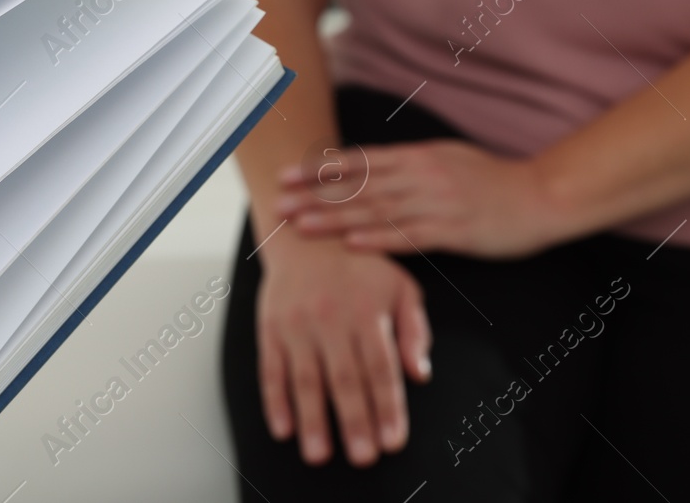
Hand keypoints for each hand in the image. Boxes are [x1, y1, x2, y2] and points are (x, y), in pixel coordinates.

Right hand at [255, 234, 430, 466]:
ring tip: (319, 455)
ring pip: (305, 378)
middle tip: (362, 457)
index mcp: (366, 310)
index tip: (393, 442)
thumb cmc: (361, 266)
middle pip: (344, 378)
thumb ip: (414, 330)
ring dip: (312, 419)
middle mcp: (330, 317)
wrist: (305, 232)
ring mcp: (296, 323)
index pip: (380, 368)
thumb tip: (420, 374)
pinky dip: (274, 401)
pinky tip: (283, 429)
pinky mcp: (270, 327)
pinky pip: (270, 368)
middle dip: (354, 421)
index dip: (387, 407)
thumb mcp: (401, 287)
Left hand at [277, 139, 564, 258]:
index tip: (287, 175)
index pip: (359, 162)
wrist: (542, 195)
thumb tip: (369, 165)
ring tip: (302, 225)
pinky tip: (352, 246)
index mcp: (417, 157)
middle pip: (359, 186)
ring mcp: (438, 202)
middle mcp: (421, 175)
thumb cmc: (492, 180)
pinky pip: (411, 236)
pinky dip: (379, 240)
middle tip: (278, 203)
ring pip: (377, 210)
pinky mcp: (456, 230)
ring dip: (336, 218)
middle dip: (315, 195)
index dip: (320, 169)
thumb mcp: (446, 159)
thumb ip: (408, 163)